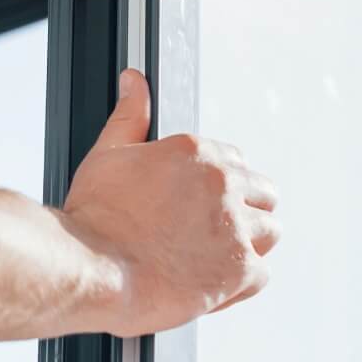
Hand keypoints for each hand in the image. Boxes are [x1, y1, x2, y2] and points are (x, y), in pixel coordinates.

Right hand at [59, 69, 279, 335]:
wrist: (93, 271)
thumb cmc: (95, 217)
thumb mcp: (108, 154)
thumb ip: (131, 115)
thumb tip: (135, 80)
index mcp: (195, 152)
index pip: (235, 161)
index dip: (218, 183)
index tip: (199, 202)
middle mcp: (222, 184)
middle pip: (263, 192)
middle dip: (243, 208)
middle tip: (210, 229)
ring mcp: (235, 227)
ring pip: (269, 231)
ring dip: (248, 242)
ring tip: (215, 256)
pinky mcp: (239, 270)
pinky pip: (262, 273)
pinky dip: (240, 280)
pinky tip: (212, 281)